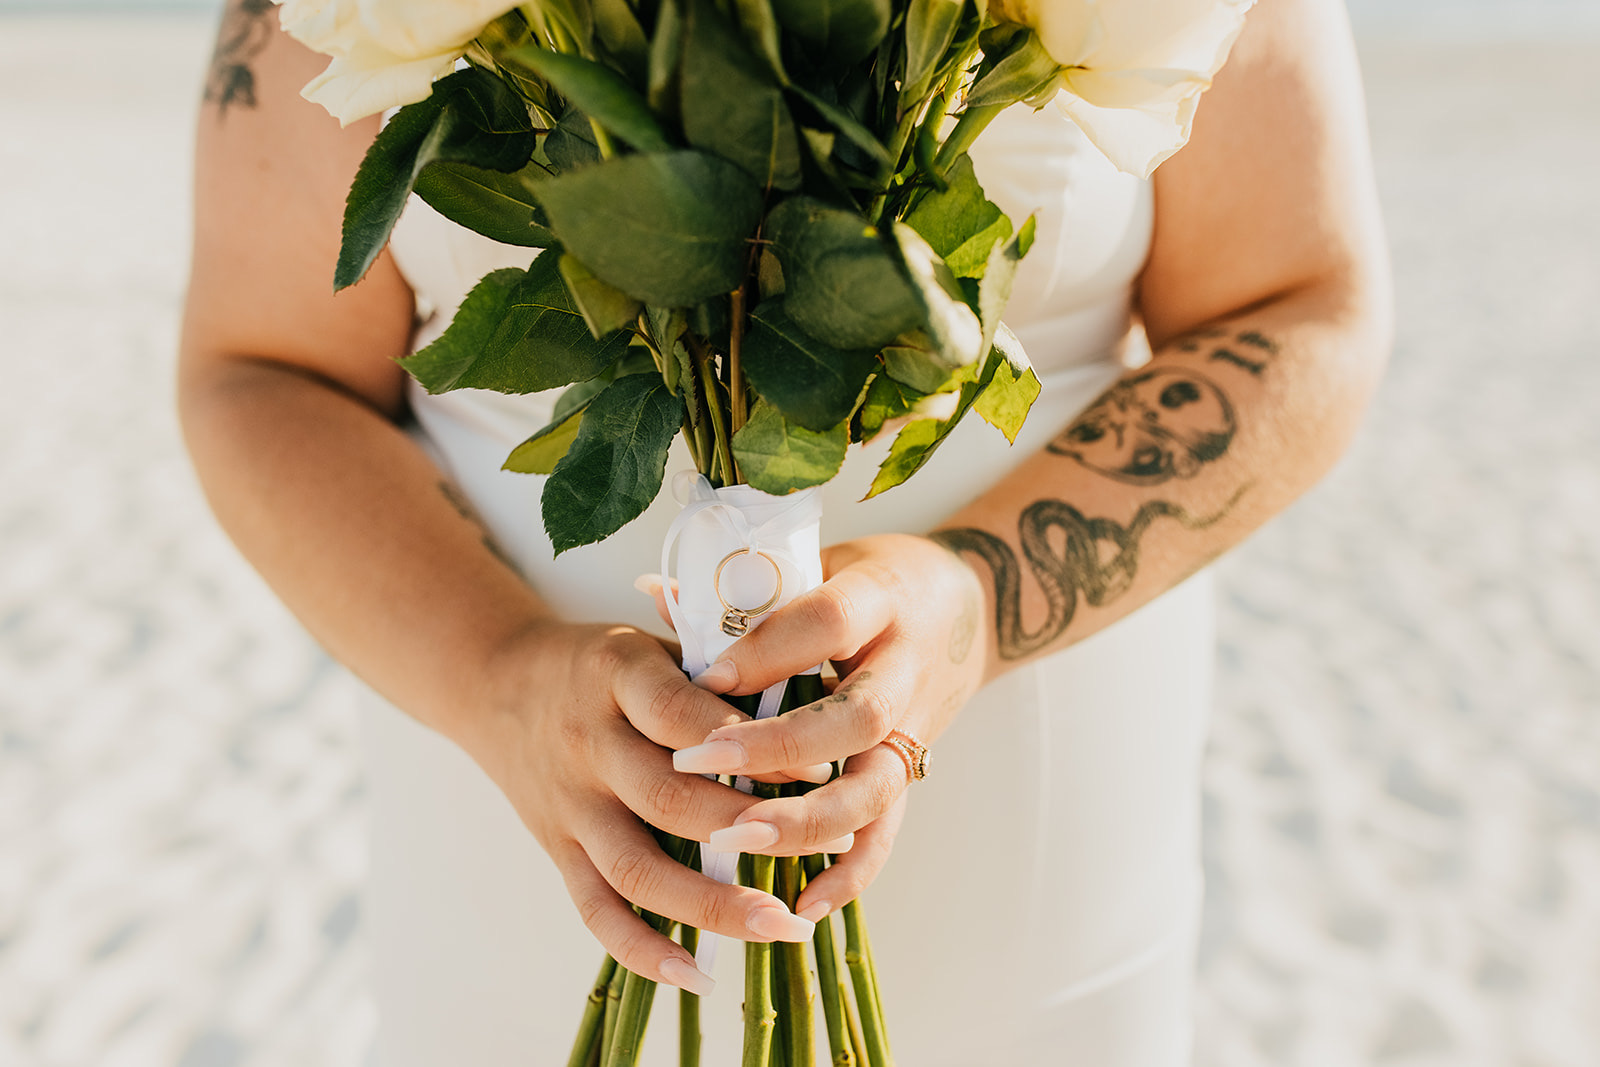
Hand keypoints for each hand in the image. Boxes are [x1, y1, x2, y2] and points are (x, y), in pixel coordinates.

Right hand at [462, 619, 843, 994]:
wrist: (497, 682)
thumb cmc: (603, 664)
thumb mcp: (653, 642)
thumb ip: (720, 669)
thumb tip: (816, 701)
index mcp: (616, 675)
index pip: (684, 717)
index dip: (751, 746)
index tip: (818, 769)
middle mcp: (588, 744)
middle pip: (669, 800)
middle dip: (755, 829)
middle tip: (834, 843)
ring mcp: (570, 804)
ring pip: (637, 868)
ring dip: (714, 905)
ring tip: (783, 924)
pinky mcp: (557, 849)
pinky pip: (597, 910)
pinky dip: (644, 950)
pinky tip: (699, 975)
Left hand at [665, 533, 988, 921]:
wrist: (973, 607)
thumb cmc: (876, 580)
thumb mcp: (822, 562)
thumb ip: (747, 588)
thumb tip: (654, 590)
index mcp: (879, 598)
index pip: (826, 622)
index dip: (766, 652)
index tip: (704, 678)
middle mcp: (904, 667)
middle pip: (855, 716)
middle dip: (777, 748)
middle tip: (698, 764)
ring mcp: (915, 726)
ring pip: (875, 786)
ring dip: (807, 822)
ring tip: (736, 840)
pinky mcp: (914, 770)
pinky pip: (889, 830)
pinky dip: (850, 873)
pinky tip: (802, 904)